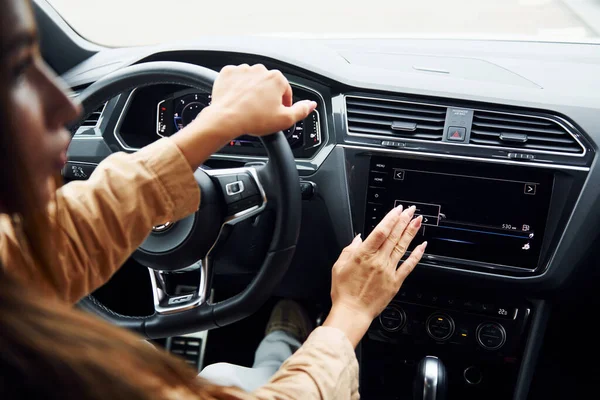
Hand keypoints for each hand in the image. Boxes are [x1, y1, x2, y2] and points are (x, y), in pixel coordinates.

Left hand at [172, 64, 316, 168]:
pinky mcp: (227, 73)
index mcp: (277, 79)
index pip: (285, 92)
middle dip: (266, 97)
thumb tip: (311, 104)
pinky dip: (237, 88)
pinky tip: (237, 100)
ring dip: (252, 91)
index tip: (276, 114)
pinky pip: (235, 79)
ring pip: (252, 81)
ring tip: (248, 107)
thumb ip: (302, 111)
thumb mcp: (285, 120)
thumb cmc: (254, 119)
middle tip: (261, 112)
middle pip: (268, 85)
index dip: (282, 105)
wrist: (225, 119)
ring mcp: (243, 70)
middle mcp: (260, 70)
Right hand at [323, 205, 426, 346]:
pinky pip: (408, 265)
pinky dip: (416, 255)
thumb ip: (349, 250)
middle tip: (411, 210)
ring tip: (418, 221)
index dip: (390, 218)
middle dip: (403, 220)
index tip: (397, 210)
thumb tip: (358, 238)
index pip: (380, 231)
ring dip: (411, 232)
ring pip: (402, 247)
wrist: (352, 312)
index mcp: (363, 255)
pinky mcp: (395, 282)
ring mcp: (388, 270)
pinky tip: (422, 246)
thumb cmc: (344, 292)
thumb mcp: (339, 266)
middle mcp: (378, 260)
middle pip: (393, 236)